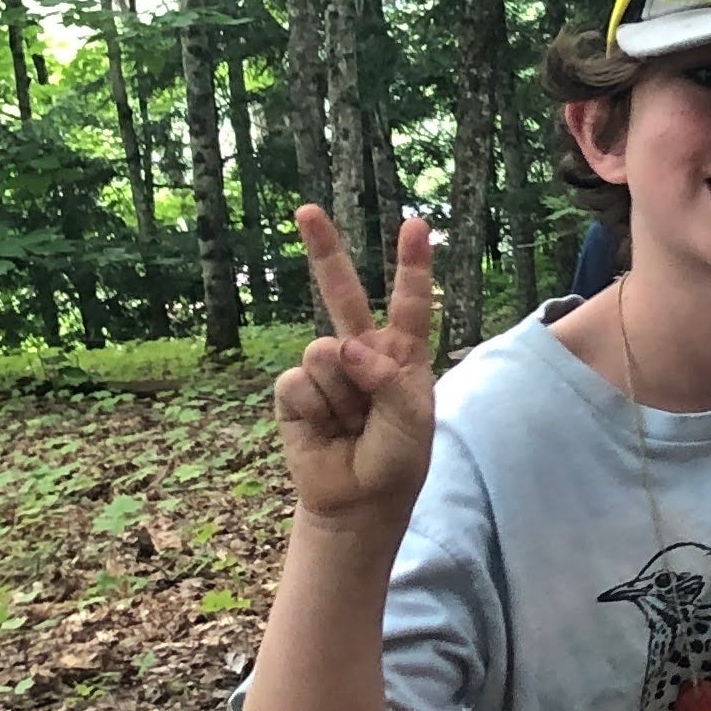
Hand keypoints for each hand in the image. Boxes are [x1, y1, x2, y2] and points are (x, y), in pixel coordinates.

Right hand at [273, 207, 435, 524]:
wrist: (359, 500)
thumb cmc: (397, 458)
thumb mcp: (413, 419)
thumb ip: (388, 378)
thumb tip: (343, 346)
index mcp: (400, 354)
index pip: (408, 302)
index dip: (412, 264)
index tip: (415, 224)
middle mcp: (361, 353)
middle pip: (340, 294)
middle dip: (323, 251)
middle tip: (306, 210)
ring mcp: (326, 370)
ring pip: (324, 354)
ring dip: (342, 395)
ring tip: (352, 424)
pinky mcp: (294, 393)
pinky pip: (299, 383)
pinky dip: (316, 409)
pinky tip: (326, 429)